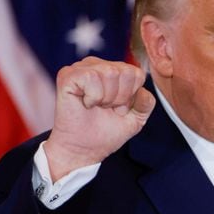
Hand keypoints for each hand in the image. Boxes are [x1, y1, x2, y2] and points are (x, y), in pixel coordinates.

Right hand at [44, 57, 155, 181]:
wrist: (83, 149)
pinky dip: (93, 97)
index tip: (118, 108)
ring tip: (96, 107)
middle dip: (120, 98)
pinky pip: (91, 77)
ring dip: (106, 98)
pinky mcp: (68, 75)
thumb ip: (146, 103)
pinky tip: (85, 104)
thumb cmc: (106, 132)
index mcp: (115, 71)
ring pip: (110, 73)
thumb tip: (143, 91)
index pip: (137, 73)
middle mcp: (98, 65)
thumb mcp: (136, 119)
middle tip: (106, 108)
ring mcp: (82, 68)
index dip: (131, 96)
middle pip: (126, 72)